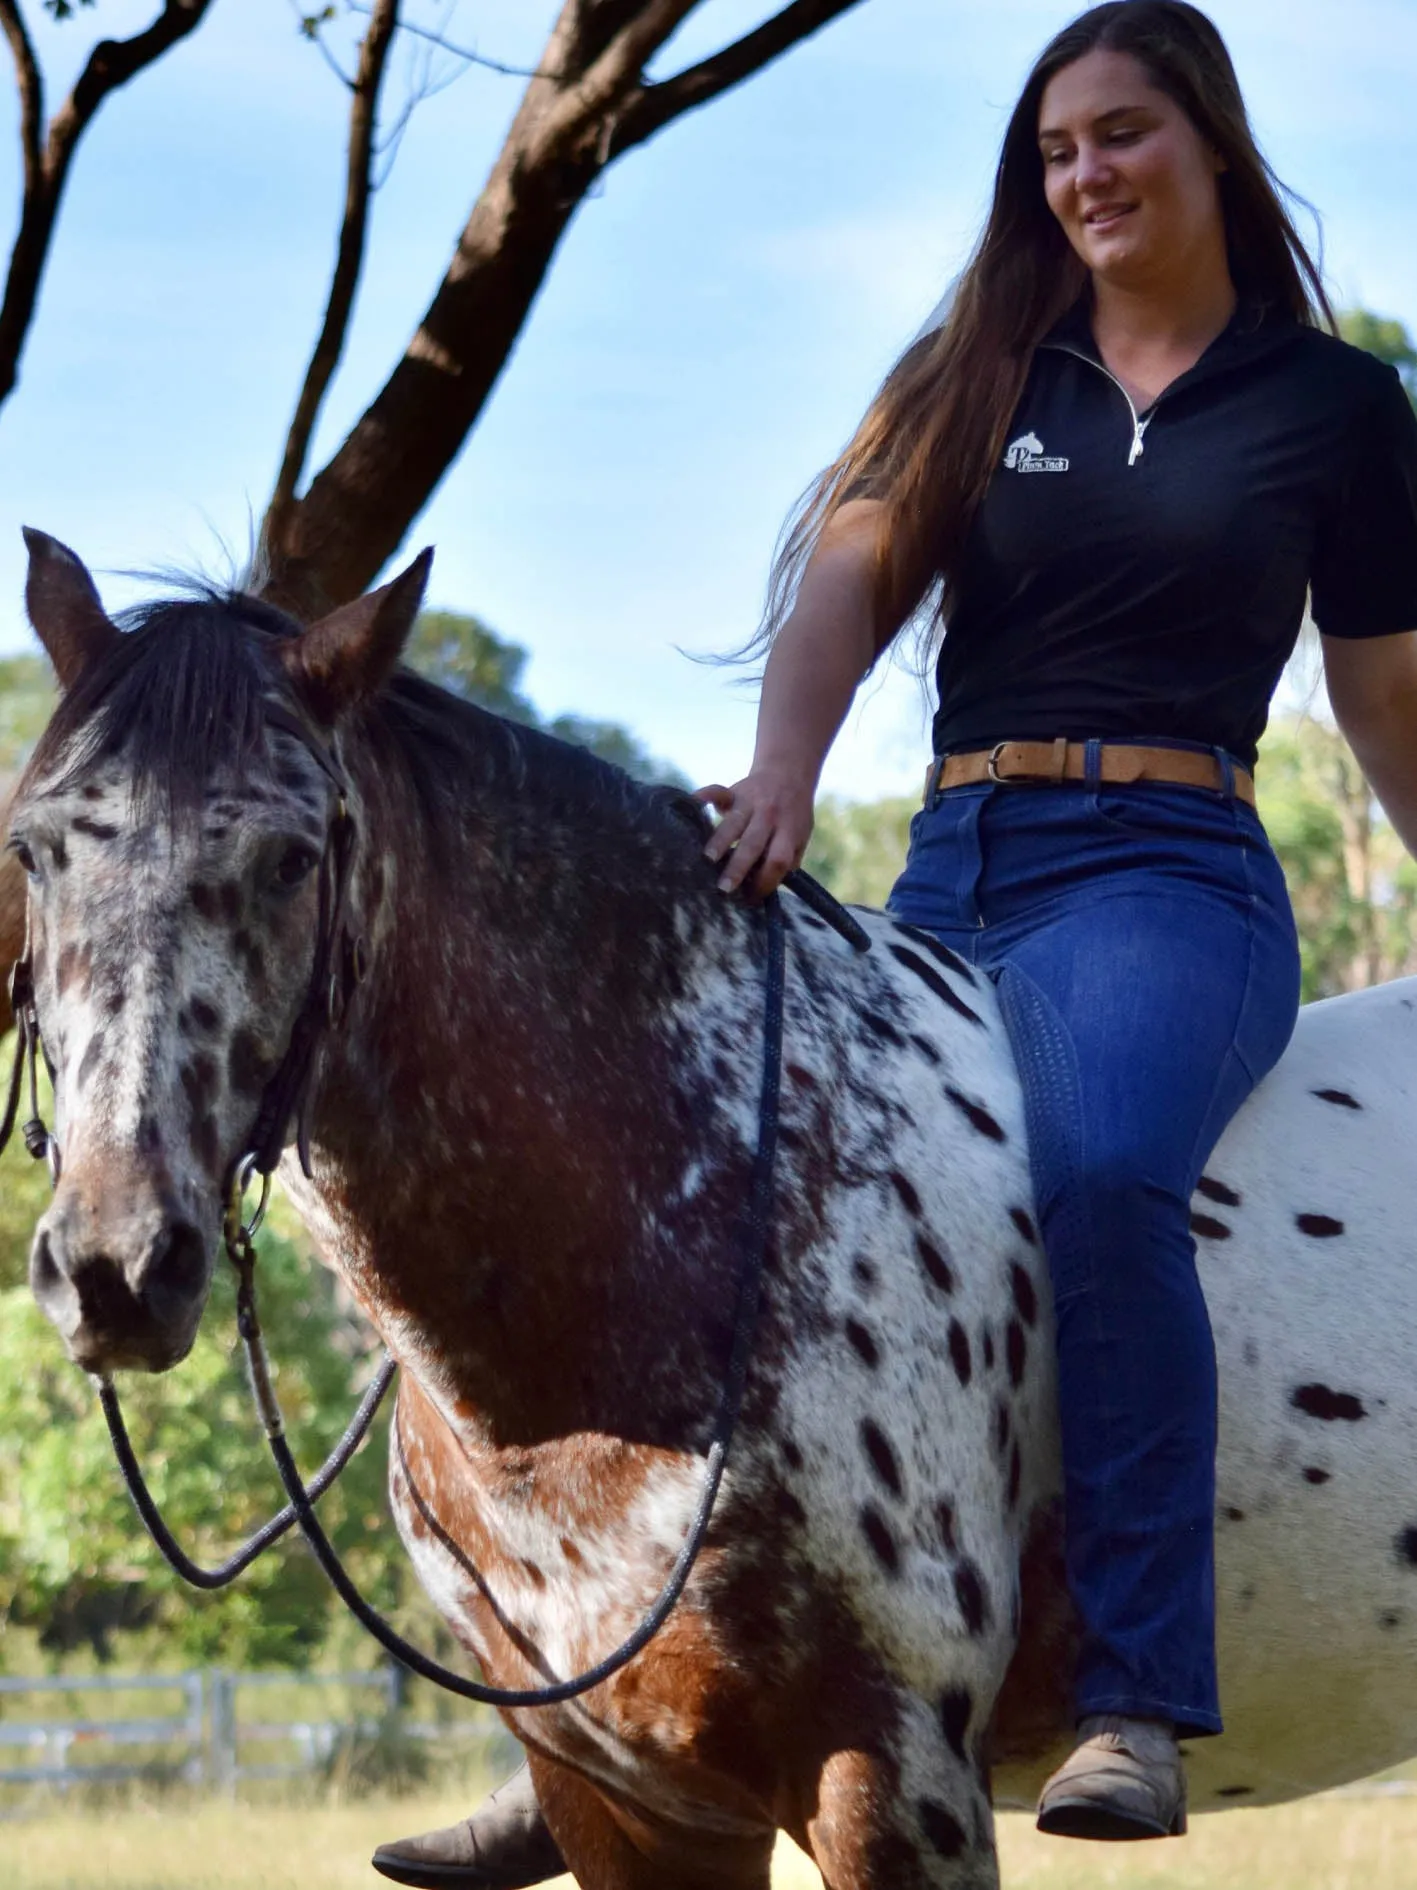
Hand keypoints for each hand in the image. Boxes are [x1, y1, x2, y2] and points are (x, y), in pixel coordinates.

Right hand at [693, 770, 814, 898]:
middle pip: (754, 844)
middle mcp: (771, 816)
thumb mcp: (801, 837)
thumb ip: (789, 860)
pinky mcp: (735, 791)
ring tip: (707, 859)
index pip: (778, 860)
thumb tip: (767, 888)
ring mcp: (752, 802)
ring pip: (734, 823)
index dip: (765, 881)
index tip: (751, 897)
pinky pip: (718, 792)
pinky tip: (694, 802)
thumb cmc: (793, 815)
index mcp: (789, 830)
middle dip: (738, 868)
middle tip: (724, 888)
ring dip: (720, 841)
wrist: (788, 773)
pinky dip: (706, 796)